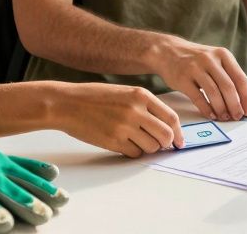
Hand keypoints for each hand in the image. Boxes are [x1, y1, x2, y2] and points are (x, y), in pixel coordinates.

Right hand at [50, 82, 182, 157]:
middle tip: (159, 144)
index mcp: (141, 95)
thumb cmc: (94, 97)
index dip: (179, 133)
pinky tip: (122, 142)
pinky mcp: (114, 141)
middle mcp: (136, 110)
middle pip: (166, 135)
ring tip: (135, 140)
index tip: (179, 141)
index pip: (171, 117)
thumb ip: (144, 106)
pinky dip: (132, 151)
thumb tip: (165, 126)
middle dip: (166, 143)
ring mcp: (125, 126)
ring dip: (148, 148)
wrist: (66, 103)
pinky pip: (134, 153)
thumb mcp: (124, 92)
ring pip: (152, 147)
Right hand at [152, 38, 246, 120]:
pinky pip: (198, 97)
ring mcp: (195, 68)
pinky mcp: (182, 78)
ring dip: (221, 109)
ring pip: (213, 93)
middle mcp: (210, 59)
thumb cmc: (195, 60)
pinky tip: (211, 115)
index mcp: (222, 55)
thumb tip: (242, 101)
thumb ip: (228, 76)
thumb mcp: (214, 59)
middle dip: (235, 105)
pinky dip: (206, 109)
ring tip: (224, 117)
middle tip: (237, 116)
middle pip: (228, 86)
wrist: (167, 51)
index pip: (240, 78)